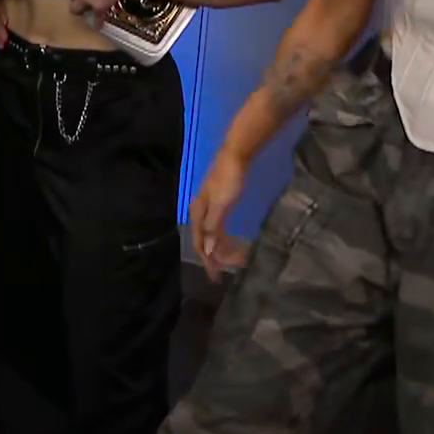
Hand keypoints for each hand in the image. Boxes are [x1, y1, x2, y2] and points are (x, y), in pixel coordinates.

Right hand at [188, 149, 249, 281]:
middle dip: (214, 257)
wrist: (235, 156)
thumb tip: (208, 250)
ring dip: (220, 248)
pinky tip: (230, 241)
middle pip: (205, 241)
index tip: (215, 277)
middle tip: (226, 271)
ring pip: (212, 234)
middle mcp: (200, 212)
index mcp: (198, 213)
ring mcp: (209, 207)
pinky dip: (223, 237)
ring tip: (231, 259)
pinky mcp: (219, 203)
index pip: (200, 243)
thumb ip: (213, 226)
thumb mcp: (221, 204)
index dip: (207, 261)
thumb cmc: (228, 180)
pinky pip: (218, 227)